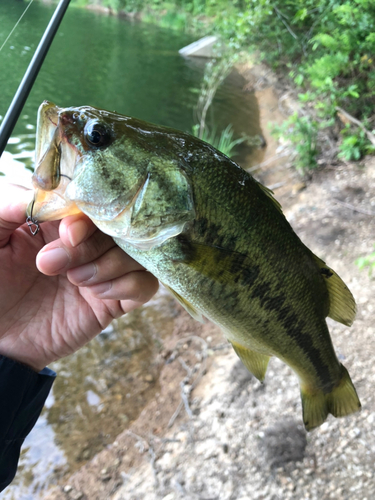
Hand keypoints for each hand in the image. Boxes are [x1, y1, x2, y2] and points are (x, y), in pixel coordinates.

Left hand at [0, 182, 158, 371]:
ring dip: (108, 265)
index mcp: (61, 221)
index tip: (67, 234)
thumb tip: (41, 192)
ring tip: (74, 281)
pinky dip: (129, 285)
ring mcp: (105, 270)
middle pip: (118, 227)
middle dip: (90, 246)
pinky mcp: (116, 300)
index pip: (92, 203)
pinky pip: (146, 285)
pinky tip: (98, 295)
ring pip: (136, 253)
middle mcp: (88, 242)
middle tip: (51, 265)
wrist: (1, 339)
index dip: (86, 216)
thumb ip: (10, 208)